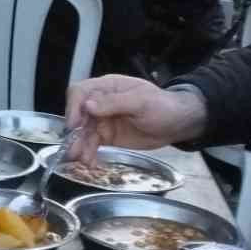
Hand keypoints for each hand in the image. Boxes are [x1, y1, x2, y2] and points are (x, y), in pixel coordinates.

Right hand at [63, 75, 207, 160]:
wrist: (177, 124)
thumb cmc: (162, 106)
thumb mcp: (141, 102)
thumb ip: (114, 103)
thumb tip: (88, 105)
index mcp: (108, 87)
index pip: (81, 92)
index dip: (73, 107)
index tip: (74, 124)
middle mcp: (101, 103)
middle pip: (78, 114)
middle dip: (74, 132)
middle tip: (74, 148)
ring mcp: (103, 120)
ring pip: (83, 132)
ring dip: (79, 145)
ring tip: (81, 159)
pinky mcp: (107, 136)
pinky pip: (92, 144)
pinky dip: (88, 153)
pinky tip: (90, 162)